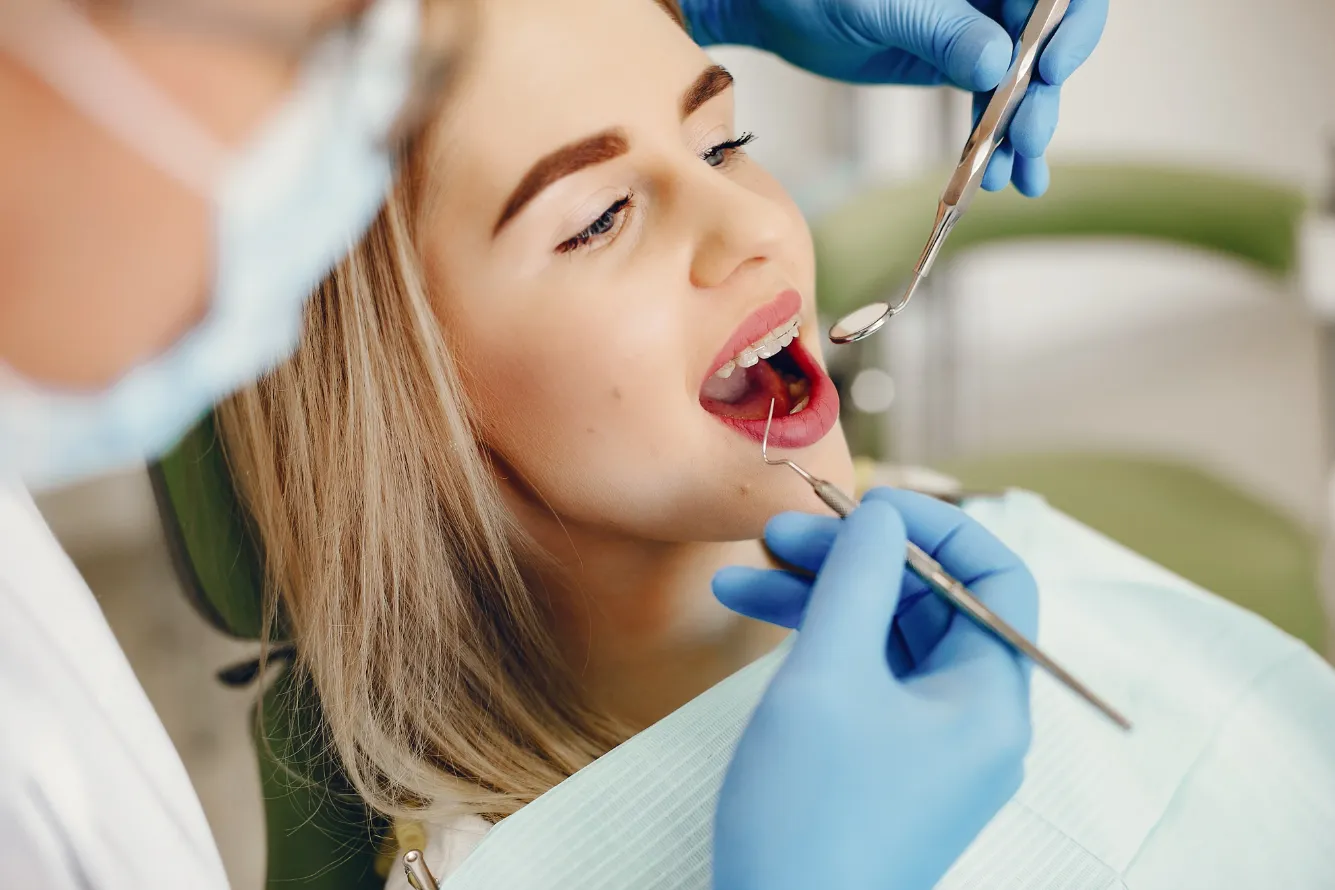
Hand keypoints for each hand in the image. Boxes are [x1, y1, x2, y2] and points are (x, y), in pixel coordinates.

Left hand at [683, 0, 1108, 195]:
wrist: (773, 8)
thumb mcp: (875, 6)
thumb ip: (938, 28)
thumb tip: (996, 62)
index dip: (1068, 28)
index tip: (1049, 70)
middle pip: (1047, 40)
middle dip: (1042, 94)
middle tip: (1026, 138)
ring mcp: (977, 26)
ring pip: (1022, 79)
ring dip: (1022, 131)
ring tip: (1013, 175)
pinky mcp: (957, 60)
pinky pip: (991, 100)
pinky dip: (997, 140)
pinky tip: (1001, 176)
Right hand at [710, 489, 1037, 889]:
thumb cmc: (811, 814)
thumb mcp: (829, 676)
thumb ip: (859, 580)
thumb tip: (882, 517)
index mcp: (989, 700)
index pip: (995, 578)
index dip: (935, 528)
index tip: (864, 505)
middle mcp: (971, 721)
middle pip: (930, 603)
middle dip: (855, 559)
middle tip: (781, 535)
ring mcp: (927, 747)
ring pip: (887, 637)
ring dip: (821, 596)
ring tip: (746, 573)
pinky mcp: (884, 765)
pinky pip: (863, 679)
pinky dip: (815, 643)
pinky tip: (752, 618)